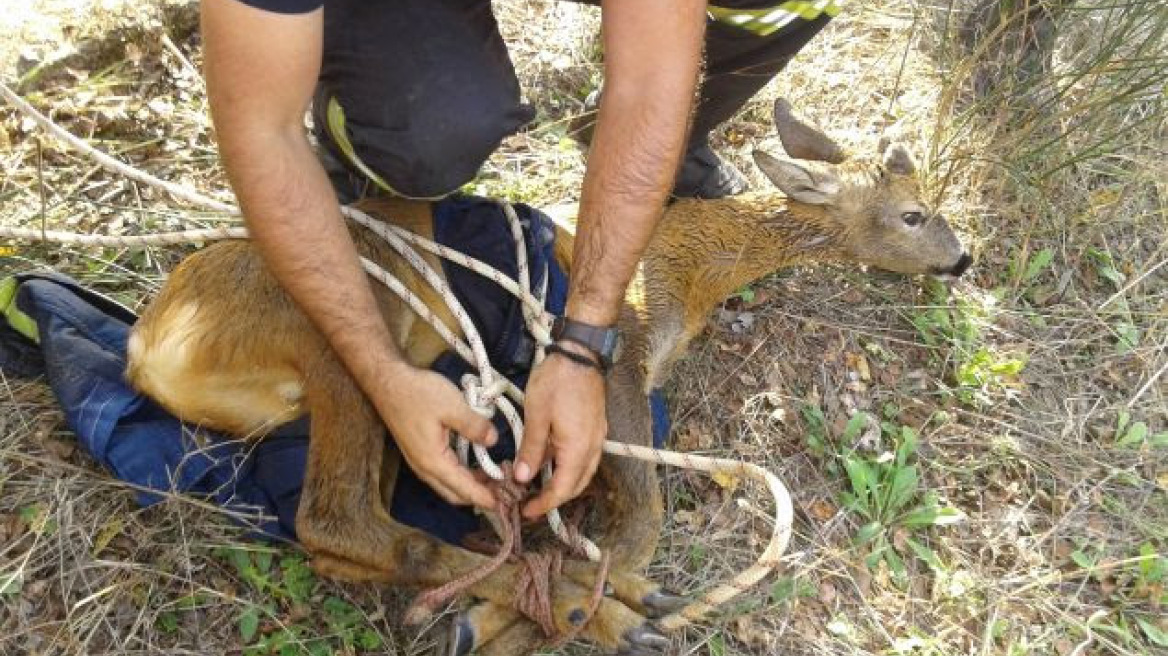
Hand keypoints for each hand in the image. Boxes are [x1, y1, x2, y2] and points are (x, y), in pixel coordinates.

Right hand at [373, 363, 498, 508]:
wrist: (389, 382)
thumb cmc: (416, 393)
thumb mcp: (452, 406)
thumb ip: (475, 427)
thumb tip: (493, 441)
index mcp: (433, 462)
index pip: (464, 490)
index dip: (485, 498)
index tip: (504, 505)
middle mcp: (424, 468)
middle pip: (455, 494)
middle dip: (480, 495)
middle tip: (504, 490)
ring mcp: (420, 461)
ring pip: (449, 484)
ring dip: (471, 484)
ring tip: (495, 477)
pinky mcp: (420, 452)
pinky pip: (444, 472)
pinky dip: (462, 473)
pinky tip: (476, 463)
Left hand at [515, 343, 607, 518]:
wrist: (581, 353)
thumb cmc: (557, 381)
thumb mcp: (536, 415)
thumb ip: (531, 450)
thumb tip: (522, 478)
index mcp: (578, 448)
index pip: (563, 489)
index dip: (545, 503)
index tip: (526, 511)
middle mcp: (592, 447)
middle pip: (577, 485)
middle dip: (555, 498)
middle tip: (531, 503)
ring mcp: (597, 437)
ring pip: (583, 472)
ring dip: (563, 483)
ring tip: (539, 486)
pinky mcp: (596, 427)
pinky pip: (585, 457)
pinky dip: (569, 467)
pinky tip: (552, 462)